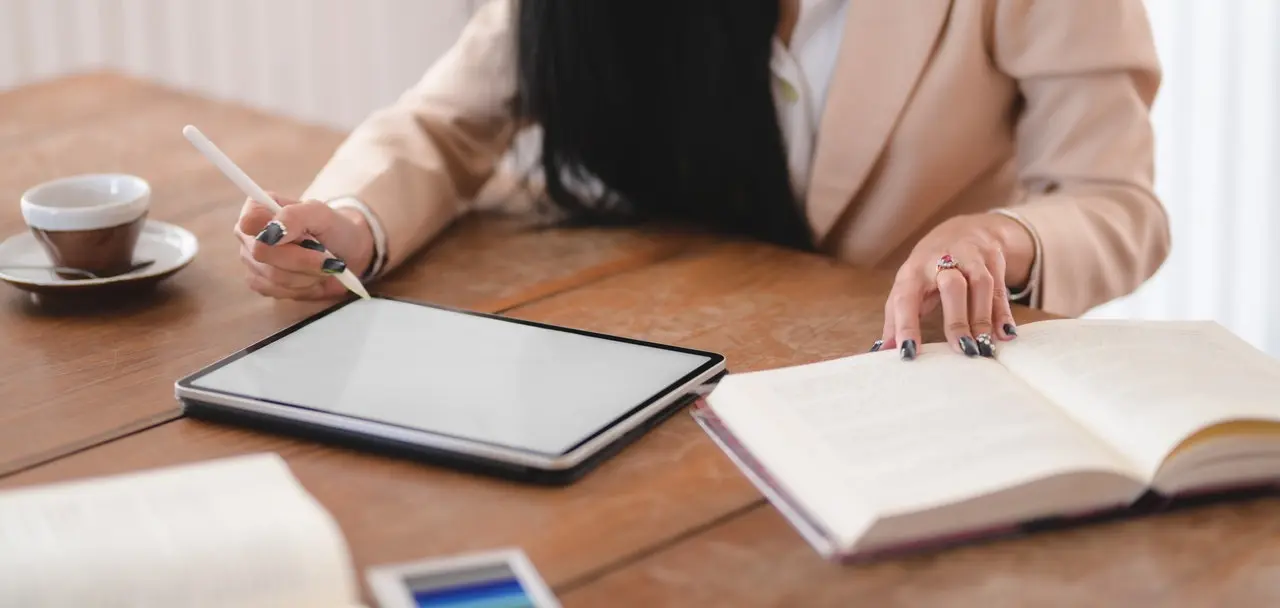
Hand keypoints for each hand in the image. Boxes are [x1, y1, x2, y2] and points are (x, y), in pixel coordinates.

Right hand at [234, 194, 374, 299]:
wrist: (347, 256)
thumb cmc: (333, 230)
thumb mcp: (321, 214)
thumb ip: (295, 215)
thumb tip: (270, 233)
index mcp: (258, 208)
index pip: (250, 221)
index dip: (278, 232)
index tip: (307, 238)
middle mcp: (249, 234)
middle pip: (262, 252)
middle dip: (302, 258)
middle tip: (326, 257)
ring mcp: (251, 260)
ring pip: (273, 275)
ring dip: (307, 273)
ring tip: (322, 265)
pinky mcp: (259, 282)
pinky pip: (276, 290)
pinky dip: (303, 287)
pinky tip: (312, 277)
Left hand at [873, 213, 1034, 359]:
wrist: (964, 230)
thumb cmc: (928, 269)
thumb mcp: (908, 287)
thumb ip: (895, 319)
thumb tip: (881, 352)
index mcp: (913, 272)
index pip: (906, 298)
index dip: (905, 326)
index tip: (908, 352)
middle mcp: (940, 260)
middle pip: (951, 286)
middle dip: (957, 319)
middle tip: (963, 350)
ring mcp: (970, 257)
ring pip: (980, 284)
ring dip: (982, 317)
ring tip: (984, 347)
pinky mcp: (992, 259)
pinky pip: (1000, 287)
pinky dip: (1003, 312)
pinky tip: (1005, 333)